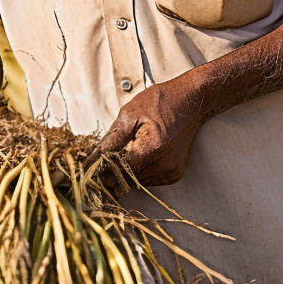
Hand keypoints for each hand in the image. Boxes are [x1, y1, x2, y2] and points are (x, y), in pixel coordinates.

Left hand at [97, 71, 208, 185]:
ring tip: (124, 151)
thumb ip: (113, 138)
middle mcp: (164, 165)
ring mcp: (170, 172)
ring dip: (125, 171)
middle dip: (113, 170)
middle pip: (127, 178)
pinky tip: (138, 154)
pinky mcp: (173, 175)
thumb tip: (95, 156)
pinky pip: (147, 179)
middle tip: (102, 159)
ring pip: (136, 181)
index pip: (121, 169)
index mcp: (153, 146)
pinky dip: (138, 171)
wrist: (191, 102)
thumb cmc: (162, 102)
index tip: (91, 166)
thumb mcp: (131, 113)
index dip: (103, 169)